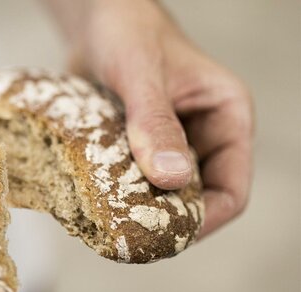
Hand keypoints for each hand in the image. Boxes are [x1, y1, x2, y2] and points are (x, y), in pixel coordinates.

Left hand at [57, 0, 252, 236]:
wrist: (95, 19)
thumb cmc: (126, 31)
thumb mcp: (140, 72)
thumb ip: (154, 121)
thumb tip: (172, 179)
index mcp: (227, 117)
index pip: (232, 189)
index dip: (205, 219)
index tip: (165, 235)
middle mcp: (204, 134)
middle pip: (197, 198)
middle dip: (167, 218)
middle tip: (129, 233)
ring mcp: (172, 142)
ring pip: (164, 192)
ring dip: (140, 207)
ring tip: (108, 220)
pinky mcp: (140, 144)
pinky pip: (137, 179)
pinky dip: (119, 193)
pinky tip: (95, 200)